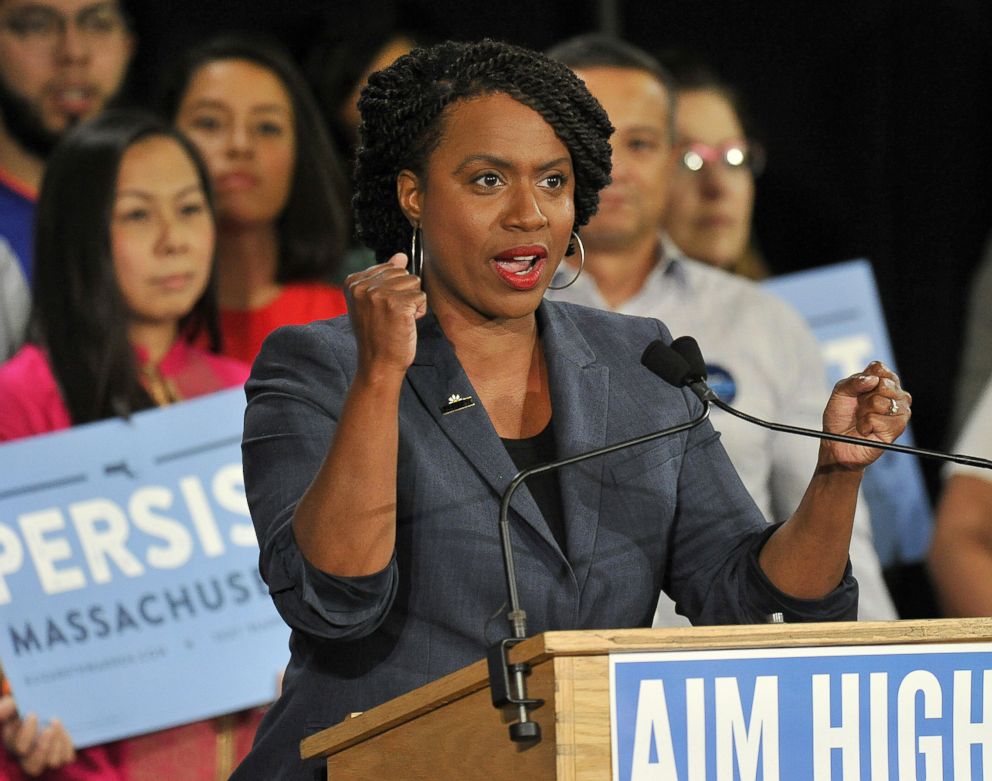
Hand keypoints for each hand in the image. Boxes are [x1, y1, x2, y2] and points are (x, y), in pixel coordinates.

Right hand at [1, 696, 75, 775]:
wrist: (44, 706)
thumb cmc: (26, 706)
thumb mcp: (15, 705)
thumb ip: (8, 707)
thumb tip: (2, 710)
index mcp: (15, 742)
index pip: (20, 747)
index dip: (27, 732)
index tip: (33, 714)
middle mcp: (28, 754)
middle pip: (32, 764)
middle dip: (43, 746)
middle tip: (50, 726)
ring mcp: (45, 756)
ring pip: (52, 762)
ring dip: (58, 744)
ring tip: (59, 724)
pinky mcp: (60, 753)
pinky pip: (66, 758)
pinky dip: (68, 745)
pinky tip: (66, 731)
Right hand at [345, 253, 427, 381]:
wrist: (378, 363)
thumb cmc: (378, 334)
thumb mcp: (374, 301)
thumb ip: (385, 276)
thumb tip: (401, 255)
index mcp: (353, 281)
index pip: (389, 268)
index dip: (393, 290)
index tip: (381, 310)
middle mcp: (363, 285)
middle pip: (403, 273)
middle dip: (404, 294)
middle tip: (391, 317)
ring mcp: (379, 293)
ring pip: (414, 282)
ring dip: (413, 302)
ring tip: (398, 320)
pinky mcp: (397, 304)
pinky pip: (422, 297)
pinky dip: (420, 312)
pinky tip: (406, 325)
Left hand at [818, 361, 911, 470]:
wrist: (836, 443)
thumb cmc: (839, 418)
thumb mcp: (840, 393)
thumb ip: (853, 382)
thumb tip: (873, 379)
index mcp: (881, 382)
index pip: (879, 368)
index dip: (865, 378)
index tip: (857, 390)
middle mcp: (894, 395)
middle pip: (884, 383)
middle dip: (864, 397)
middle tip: (858, 407)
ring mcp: (899, 411)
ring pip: (882, 402)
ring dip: (864, 412)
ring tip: (861, 419)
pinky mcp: (897, 428)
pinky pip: (878, 419)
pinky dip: (865, 425)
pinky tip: (865, 429)